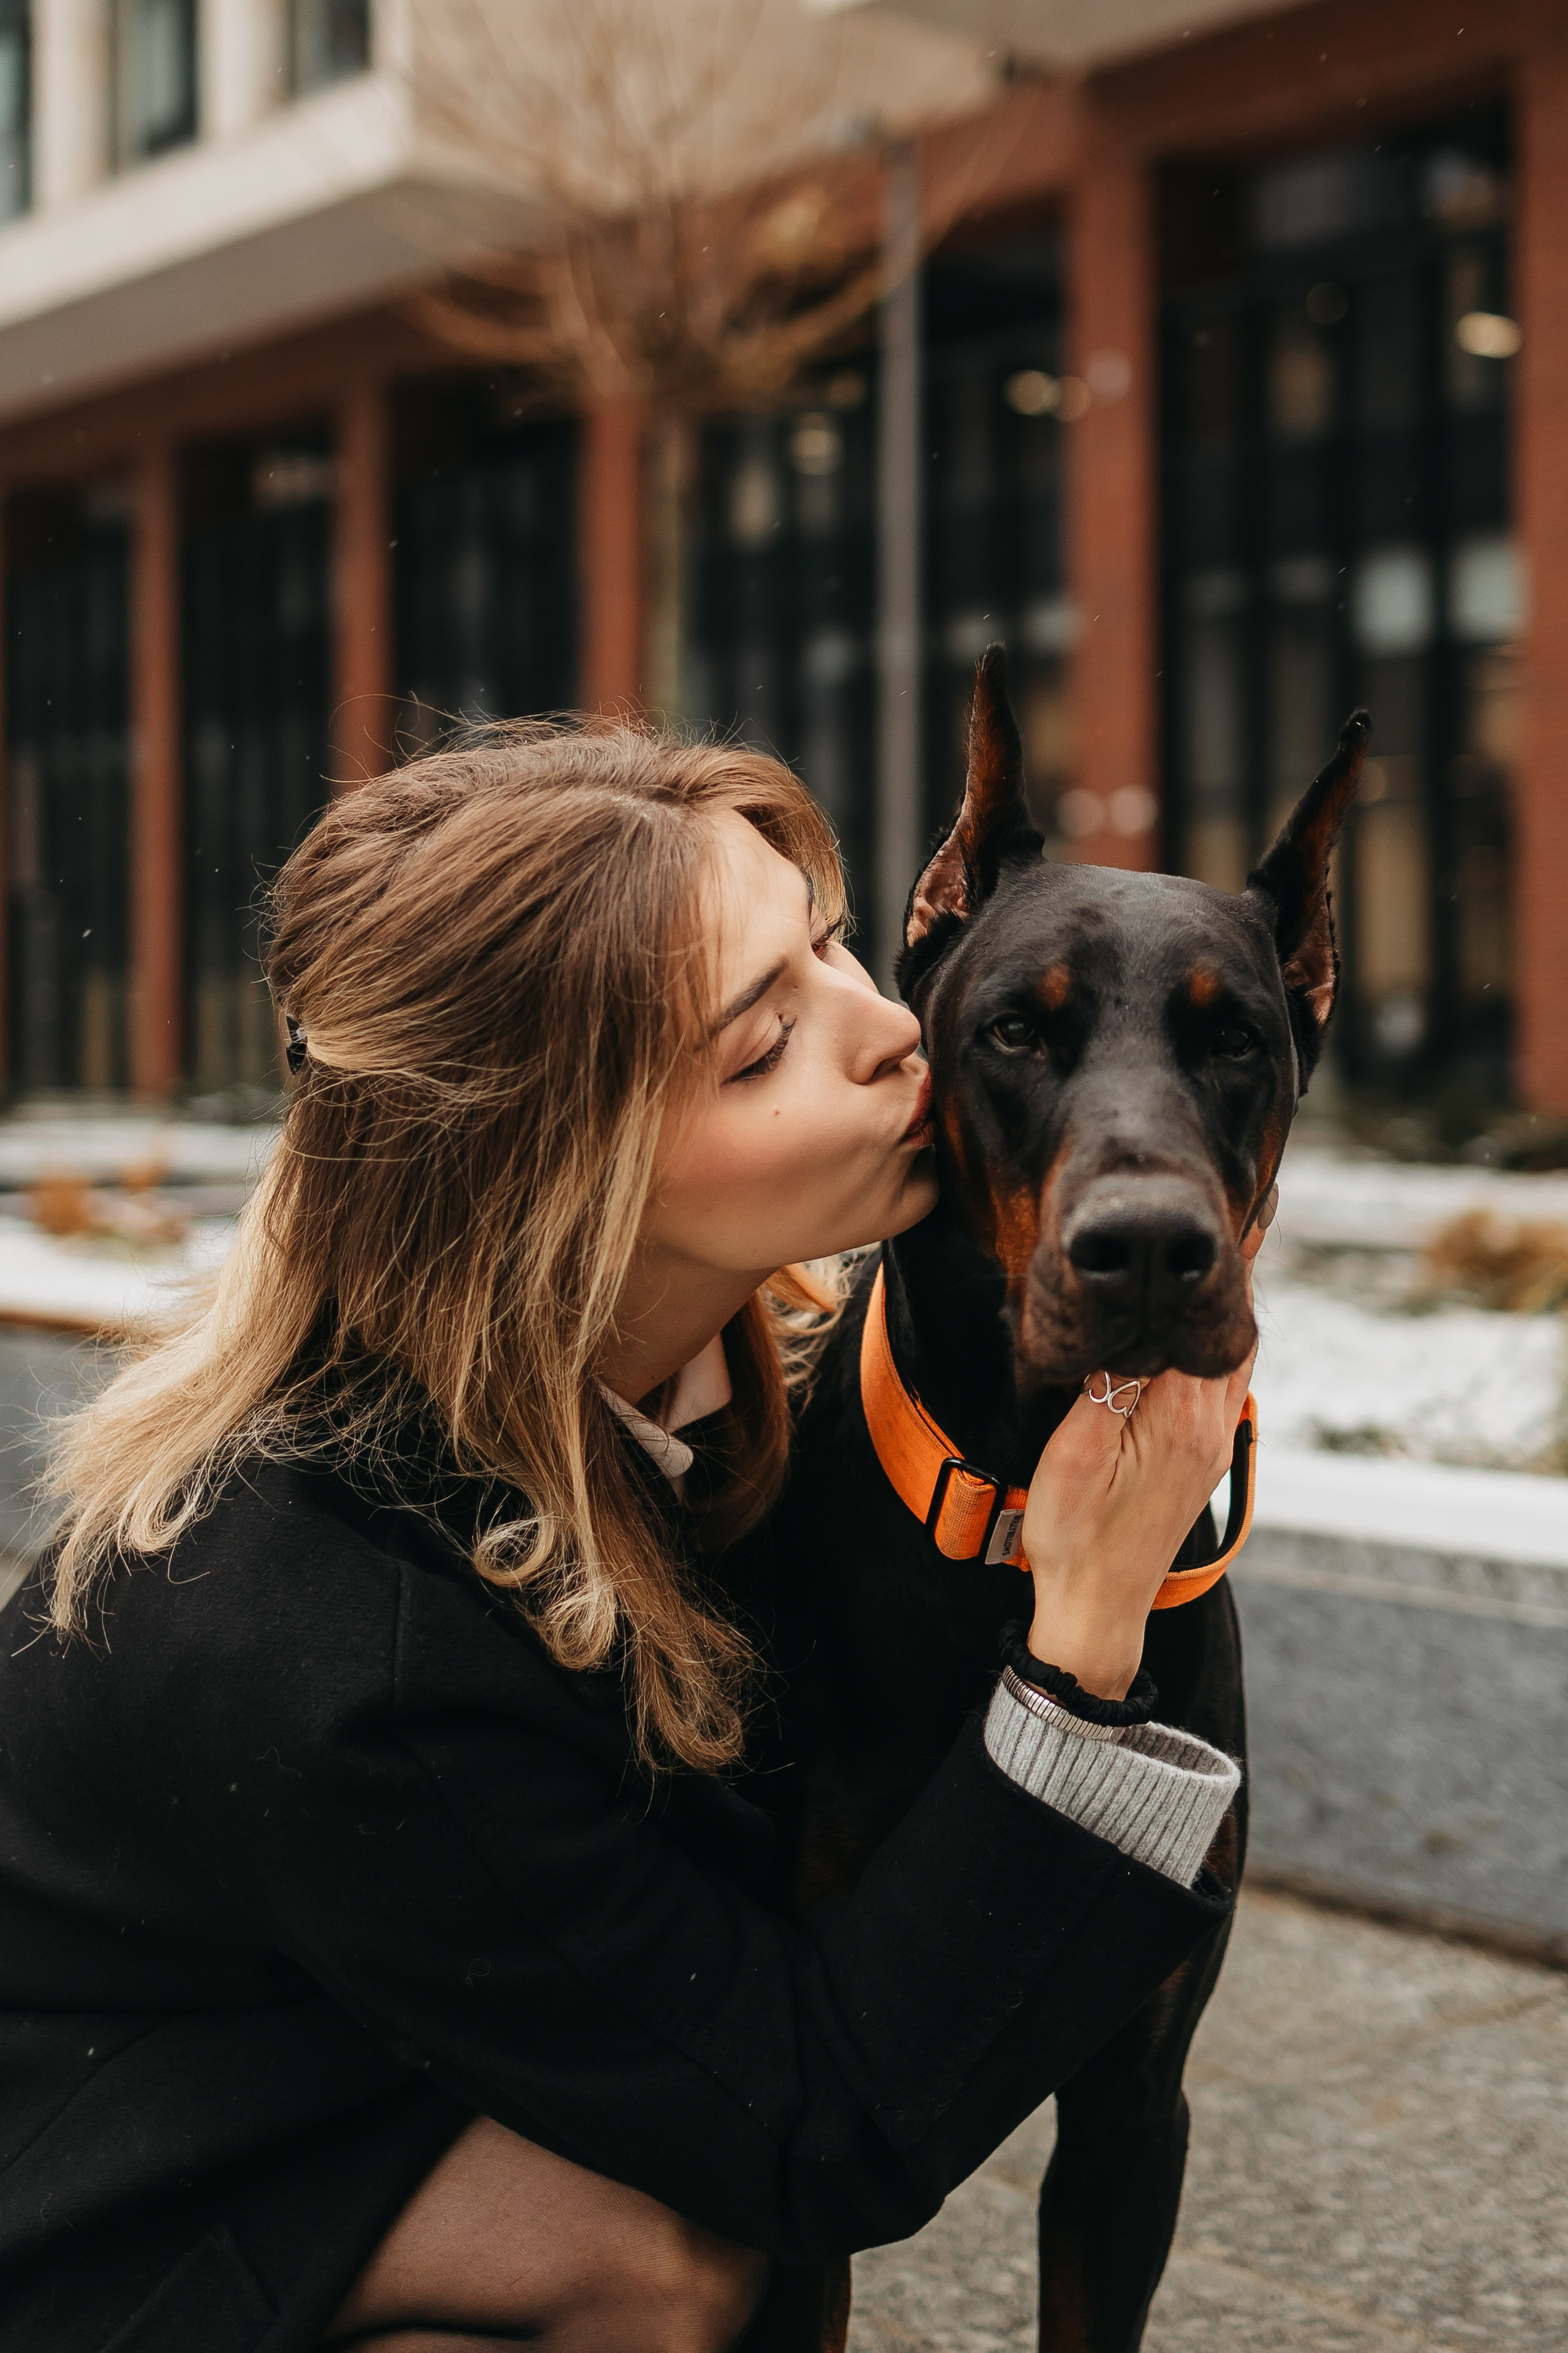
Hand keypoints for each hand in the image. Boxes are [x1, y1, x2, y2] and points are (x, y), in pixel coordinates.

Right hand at [1021, 1209, 1268, 1698]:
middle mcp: (1212, 1424)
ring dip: (1231, 1308)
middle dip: (1238, 1274)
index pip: (1211, 1320)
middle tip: (1243, 1211)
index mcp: (1182, 1415)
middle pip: (1236, 1332)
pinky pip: (1223, 1383)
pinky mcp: (1202, 1459)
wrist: (1097, 1607)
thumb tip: (1127, 1325)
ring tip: (1228, 1258)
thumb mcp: (1074, 1451)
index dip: (1225, 1263)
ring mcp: (1212, 1444)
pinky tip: (1199, 1332)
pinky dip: (1219, 1343)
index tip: (1239, 1205)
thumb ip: (1105, 1383)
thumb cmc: (1074, 1532)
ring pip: (1235, 1358)